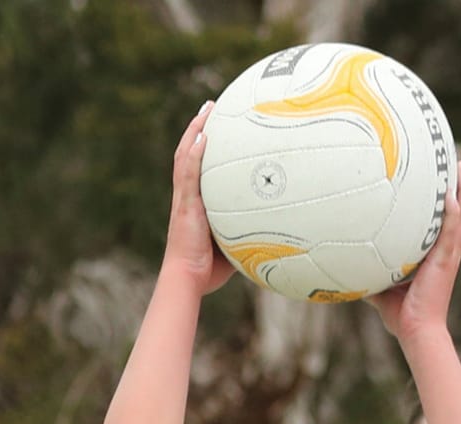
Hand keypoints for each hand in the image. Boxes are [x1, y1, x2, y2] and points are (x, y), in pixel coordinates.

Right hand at [165, 101, 234, 295]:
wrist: (188, 280)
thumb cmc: (208, 270)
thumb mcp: (232, 245)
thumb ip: (247, 231)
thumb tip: (277, 229)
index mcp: (194, 203)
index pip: (196, 166)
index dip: (202, 145)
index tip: (213, 126)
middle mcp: (186, 196)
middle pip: (189, 153)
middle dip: (199, 128)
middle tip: (211, 107)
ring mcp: (184, 199)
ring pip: (186, 156)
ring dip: (196, 131)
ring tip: (207, 111)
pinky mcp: (186, 206)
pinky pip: (189, 174)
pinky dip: (195, 153)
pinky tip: (204, 136)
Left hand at [367, 161, 460, 339]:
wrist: (416, 332)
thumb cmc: (402, 316)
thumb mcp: (382, 289)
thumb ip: (370, 275)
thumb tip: (346, 268)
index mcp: (436, 258)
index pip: (446, 225)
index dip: (450, 204)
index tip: (445, 183)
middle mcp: (446, 254)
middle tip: (458, 165)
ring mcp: (449, 257)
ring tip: (460, 169)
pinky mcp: (446, 262)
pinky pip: (453, 232)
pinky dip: (455, 213)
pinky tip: (452, 194)